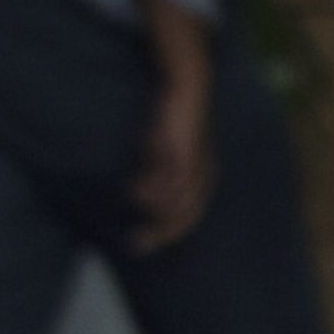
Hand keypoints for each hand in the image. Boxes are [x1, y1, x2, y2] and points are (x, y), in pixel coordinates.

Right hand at [126, 77, 214, 251]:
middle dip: (159, 233)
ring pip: (177, 201)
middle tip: (134, 243)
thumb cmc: (173, 120)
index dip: (164, 235)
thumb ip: (155, 170)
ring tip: (130, 200)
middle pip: (184, 217)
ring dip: (153, 208)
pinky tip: (134, 189)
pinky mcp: (183, 150)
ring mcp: (194, 165)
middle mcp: (202, 178)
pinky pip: (169, 178)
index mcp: (202, 180)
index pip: (187, 218)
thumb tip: (135, 192)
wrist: (187, 87)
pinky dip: (152, 189)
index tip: (139, 246)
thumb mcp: (164, 149)